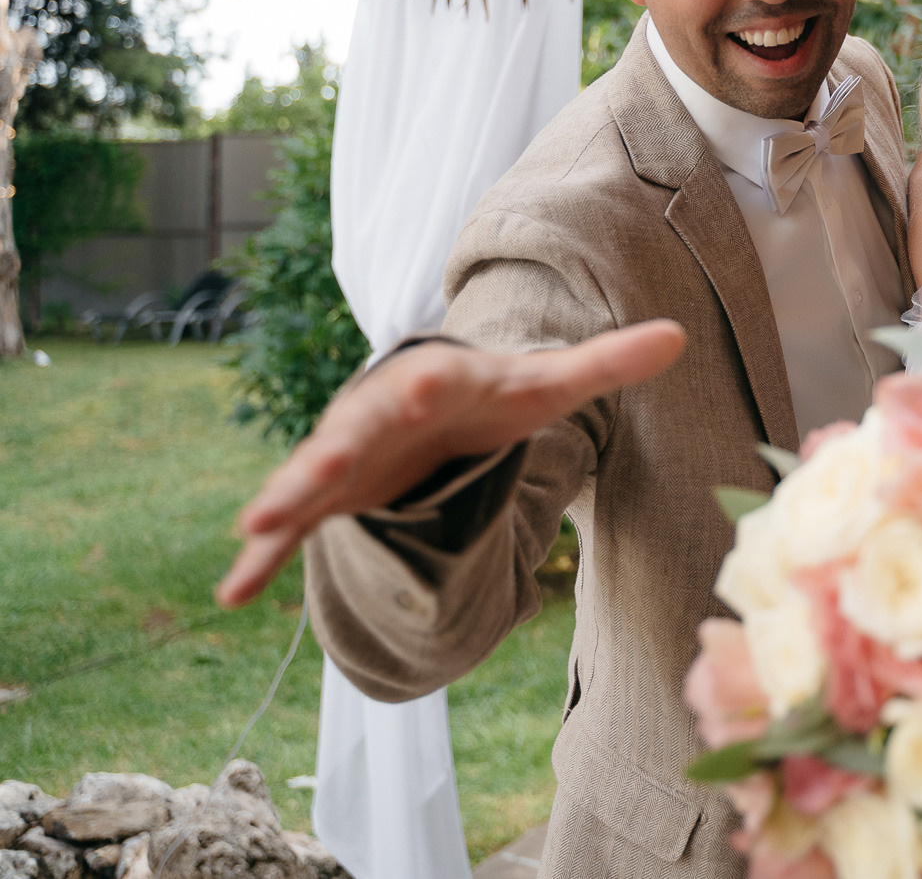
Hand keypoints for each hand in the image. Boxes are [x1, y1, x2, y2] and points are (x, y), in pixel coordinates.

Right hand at [216, 320, 684, 608]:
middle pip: (358, 428)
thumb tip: (682, 335)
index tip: (427, 388)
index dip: (433, 386)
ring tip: (255, 526)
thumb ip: (608, 362)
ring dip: (284, 499)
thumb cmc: (491, 394)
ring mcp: (347, 457)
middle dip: (336, 447)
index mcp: (436, 380)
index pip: (436, 381)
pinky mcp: (327, 497)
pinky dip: (260, 559)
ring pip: (310, 476)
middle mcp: (380, 414)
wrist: (430, 406)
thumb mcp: (549, 383)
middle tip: (318, 467)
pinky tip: (231, 593)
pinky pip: (290, 529)